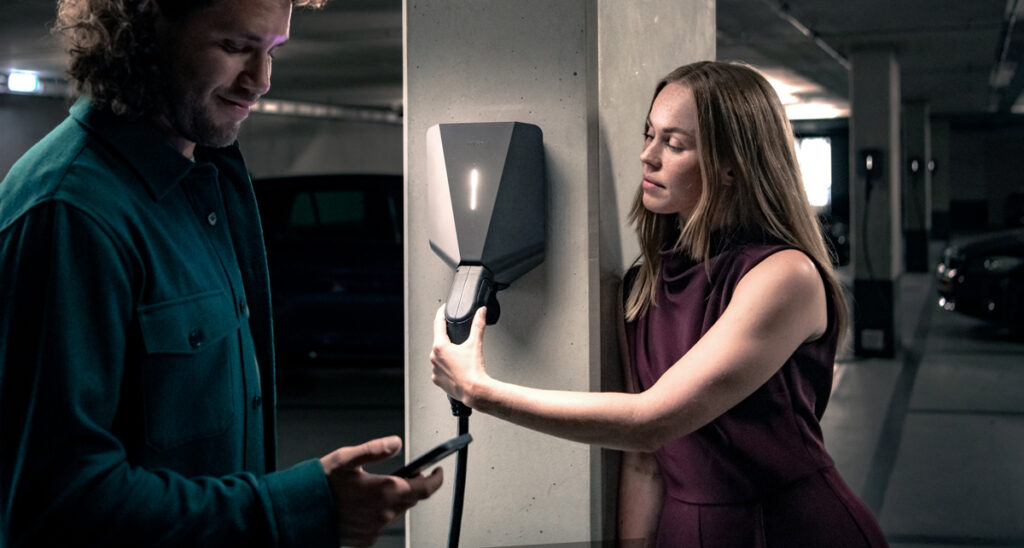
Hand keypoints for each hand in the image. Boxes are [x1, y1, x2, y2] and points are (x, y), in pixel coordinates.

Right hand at [320, 436, 442, 546]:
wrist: (299, 513)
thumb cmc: (321, 485)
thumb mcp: (346, 458)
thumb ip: (374, 450)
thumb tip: (395, 442)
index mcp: (386, 492)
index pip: (426, 489)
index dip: (436, 479)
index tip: (438, 470)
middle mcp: (384, 513)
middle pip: (411, 499)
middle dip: (411, 486)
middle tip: (405, 473)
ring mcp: (375, 528)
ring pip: (396, 511)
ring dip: (393, 499)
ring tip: (376, 487)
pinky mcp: (365, 539)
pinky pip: (380, 524)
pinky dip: (378, 513)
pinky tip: (363, 504)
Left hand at [430, 305, 488, 405]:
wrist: (474, 392)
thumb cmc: (473, 371)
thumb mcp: (475, 344)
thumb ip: (478, 325)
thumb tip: (481, 312)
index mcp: (440, 347)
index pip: (438, 324)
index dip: (441, 314)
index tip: (443, 309)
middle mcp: (434, 358)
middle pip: (439, 341)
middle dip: (448, 339)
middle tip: (459, 340)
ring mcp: (434, 370)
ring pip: (439, 356)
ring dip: (447, 354)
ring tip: (460, 358)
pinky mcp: (437, 380)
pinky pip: (440, 369)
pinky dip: (446, 367)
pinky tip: (456, 368)